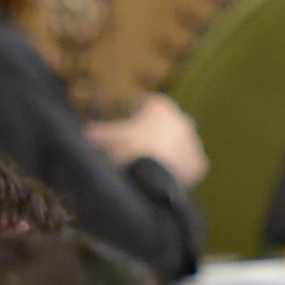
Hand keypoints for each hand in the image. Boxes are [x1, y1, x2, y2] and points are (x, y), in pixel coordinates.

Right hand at [92, 92, 207, 187]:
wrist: (151, 179)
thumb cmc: (129, 149)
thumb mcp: (108, 138)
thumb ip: (97, 132)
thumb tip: (85, 132)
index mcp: (161, 107)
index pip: (150, 105)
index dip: (137, 115)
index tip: (128, 126)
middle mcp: (182, 120)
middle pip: (168, 125)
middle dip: (156, 134)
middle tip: (139, 148)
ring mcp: (193, 142)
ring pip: (180, 145)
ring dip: (169, 152)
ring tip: (152, 167)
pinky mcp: (199, 164)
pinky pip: (189, 166)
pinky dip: (180, 170)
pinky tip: (165, 179)